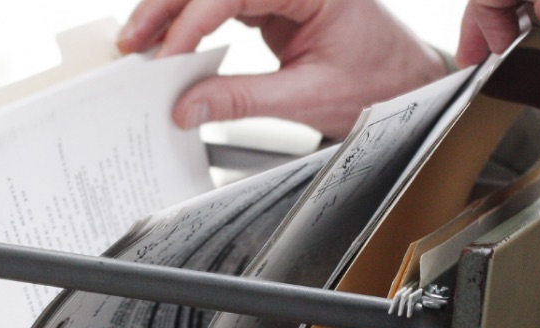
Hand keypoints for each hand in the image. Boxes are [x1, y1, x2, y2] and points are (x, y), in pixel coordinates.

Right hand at [117, 0, 448, 139]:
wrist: (405, 84)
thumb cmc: (379, 83)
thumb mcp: (308, 97)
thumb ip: (244, 99)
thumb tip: (188, 105)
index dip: (193, 22)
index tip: (166, 56)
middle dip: (166, 6)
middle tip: (133, 41)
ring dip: (171, 10)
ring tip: (140, 41)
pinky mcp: (270, 3)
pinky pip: (220, 3)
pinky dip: (189, 22)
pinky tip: (168, 42)